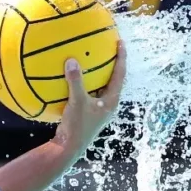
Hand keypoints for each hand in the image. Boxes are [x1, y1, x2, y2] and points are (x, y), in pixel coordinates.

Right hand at [53, 39, 126, 155]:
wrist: (68, 148)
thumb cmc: (77, 126)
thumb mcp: (77, 102)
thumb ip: (75, 81)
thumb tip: (71, 60)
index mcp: (111, 101)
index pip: (120, 75)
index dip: (121, 58)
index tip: (120, 42)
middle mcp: (107, 104)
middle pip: (112, 79)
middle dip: (111, 64)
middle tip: (107, 48)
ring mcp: (97, 109)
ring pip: (100, 87)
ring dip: (97, 74)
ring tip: (92, 60)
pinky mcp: (87, 113)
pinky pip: (87, 93)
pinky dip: (82, 84)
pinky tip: (72, 78)